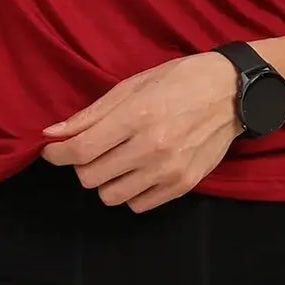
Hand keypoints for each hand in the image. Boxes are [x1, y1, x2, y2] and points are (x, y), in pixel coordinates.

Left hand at [41, 52, 242, 211]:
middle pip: (90, 177)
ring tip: (115, 161)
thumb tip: (53, 134)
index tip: (52, 151)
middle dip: (81, 164)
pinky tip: (136, 172)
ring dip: (104, 180)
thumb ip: (91, 114)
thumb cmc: (180, 80)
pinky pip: (138, 204)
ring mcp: (169, 170)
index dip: (57, 154)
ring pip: (111, 196)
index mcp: (137, 115)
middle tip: (92, 149)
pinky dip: (129, 191)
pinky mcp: (183, 185)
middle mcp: (152, 147)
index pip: (81, 150)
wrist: (233, 93)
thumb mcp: (133, 85)